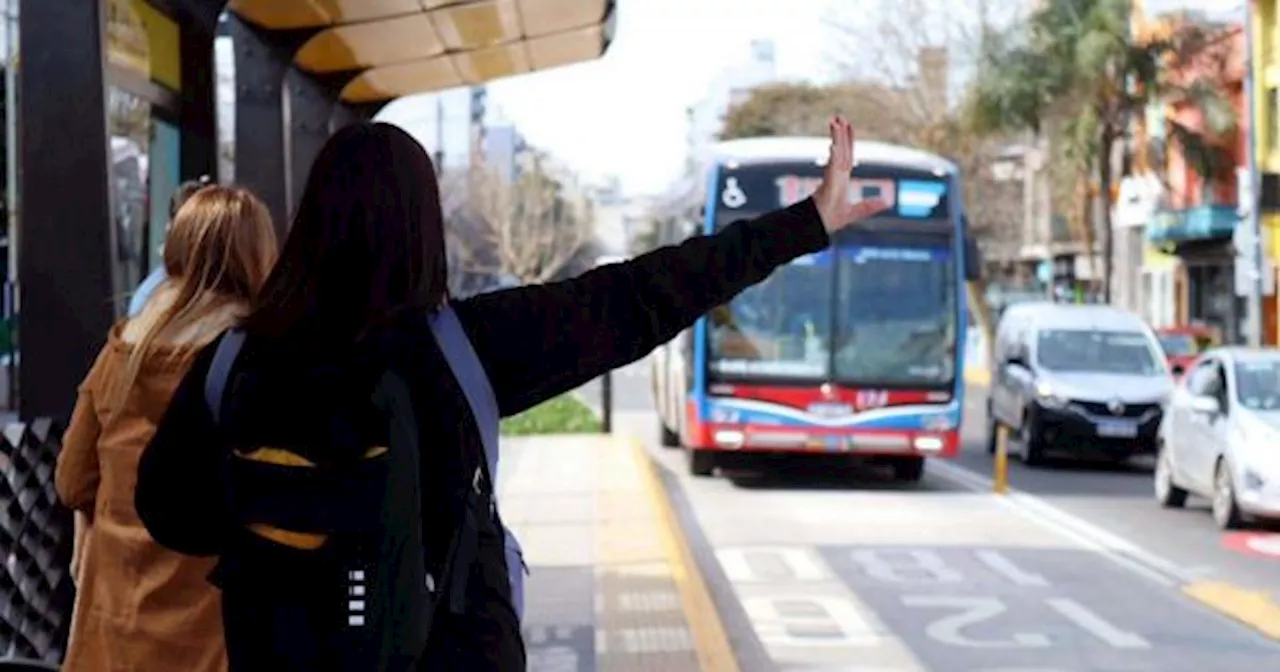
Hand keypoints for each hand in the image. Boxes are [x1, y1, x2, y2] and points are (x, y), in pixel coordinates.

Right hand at [812, 116, 889, 233]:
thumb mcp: (856, 212)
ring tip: (834, 121)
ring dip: (837, 137)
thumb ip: (870, 206)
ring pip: (837, 153)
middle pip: (841, 149)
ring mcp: (832, 177)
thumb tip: (888, 202)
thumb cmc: (832, 220)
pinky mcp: (829, 182)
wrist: (820, 227)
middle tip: (839, 116)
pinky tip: (834, 144)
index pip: (846, 155)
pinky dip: (834, 154)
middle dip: (840, 133)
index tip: (848, 126)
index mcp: (841, 178)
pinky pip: (832, 165)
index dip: (848, 140)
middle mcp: (837, 174)